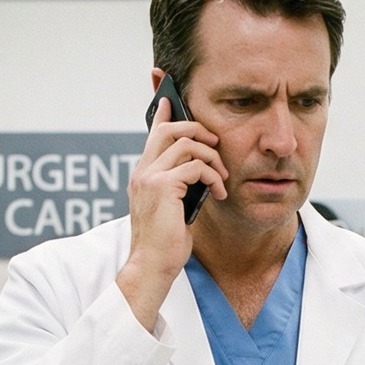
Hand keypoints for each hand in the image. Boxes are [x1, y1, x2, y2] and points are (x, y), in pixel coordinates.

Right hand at [116, 95, 226, 330]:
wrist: (152, 266)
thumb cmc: (165, 243)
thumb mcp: (173, 207)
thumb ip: (179, 185)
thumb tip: (198, 171)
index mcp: (143, 174)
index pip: (153, 134)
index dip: (163, 114)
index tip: (170, 98)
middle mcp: (142, 171)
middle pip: (170, 129)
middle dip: (198, 129)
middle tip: (216, 143)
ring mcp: (150, 177)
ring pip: (187, 144)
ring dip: (212, 158)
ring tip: (222, 178)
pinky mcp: (163, 186)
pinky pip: (196, 166)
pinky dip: (213, 176)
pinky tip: (219, 193)